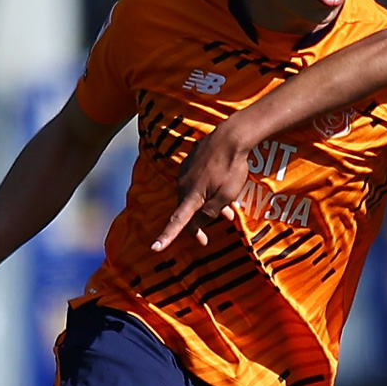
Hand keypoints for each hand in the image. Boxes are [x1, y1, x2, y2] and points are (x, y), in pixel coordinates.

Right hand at [152, 124, 249, 250]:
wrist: (230, 137)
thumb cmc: (231, 168)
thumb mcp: (225, 196)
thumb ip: (210, 212)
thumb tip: (197, 224)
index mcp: (191, 196)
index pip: (177, 222)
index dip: (166, 237)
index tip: (154, 248)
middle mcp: (184, 185)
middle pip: (189, 210)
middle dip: (205, 219)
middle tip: (227, 220)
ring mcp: (186, 173)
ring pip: (196, 196)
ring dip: (210, 205)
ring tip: (231, 207)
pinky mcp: (192, 163)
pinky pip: (198, 183)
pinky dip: (209, 191)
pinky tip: (224, 187)